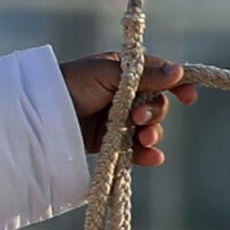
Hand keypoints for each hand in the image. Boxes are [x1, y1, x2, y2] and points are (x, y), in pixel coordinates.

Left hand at [64, 57, 190, 167]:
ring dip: (153, 134)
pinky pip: (136, 149)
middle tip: (138, 119)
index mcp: (124, 72)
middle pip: (157, 105)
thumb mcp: (108, 73)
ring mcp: (117, 120)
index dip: (178, 86)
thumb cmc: (70, 83)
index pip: (160, 76)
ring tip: (144, 140)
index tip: (189, 98)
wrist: (40, 115)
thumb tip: (180, 71)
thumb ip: (145, 74)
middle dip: (154, 114)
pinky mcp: (110, 142)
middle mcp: (123, 95)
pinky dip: (147, 153)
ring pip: (150, 128)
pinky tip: (152, 157)